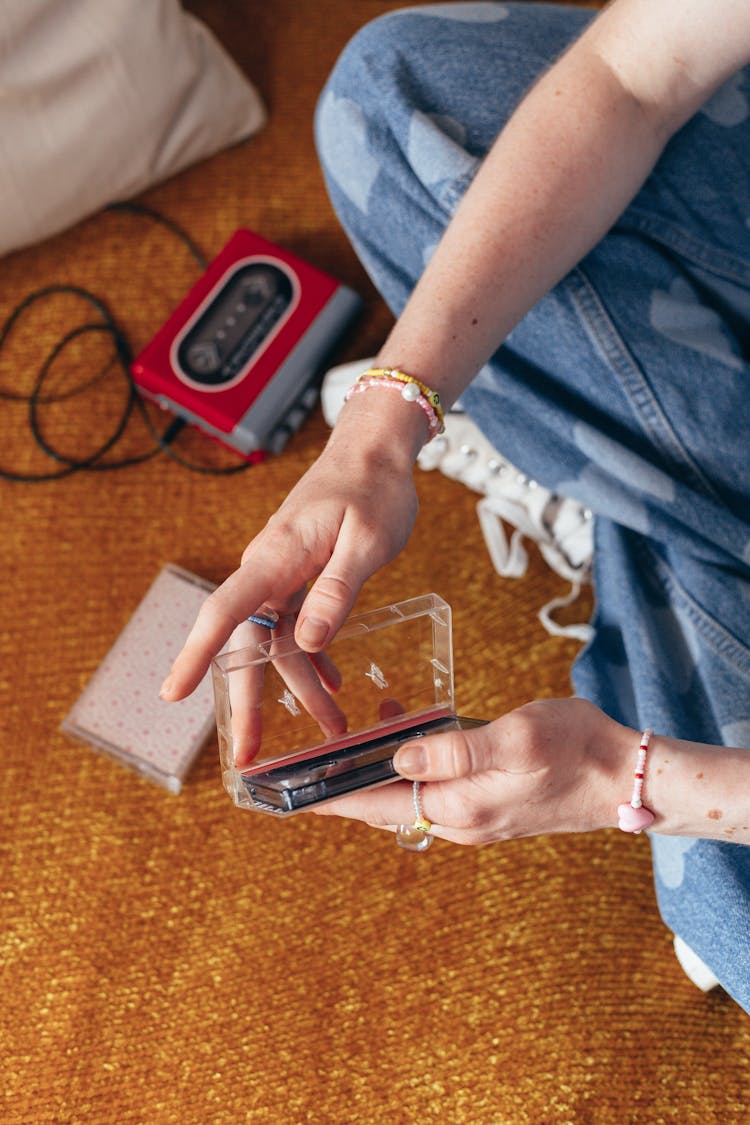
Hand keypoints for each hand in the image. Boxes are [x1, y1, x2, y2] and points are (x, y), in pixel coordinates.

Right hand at [160, 395, 423, 702]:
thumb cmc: (373, 488)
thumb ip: (338, 590)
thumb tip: (307, 642)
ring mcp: (283, 574)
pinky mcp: (300, 576)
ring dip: (300, 686)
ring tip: (331, 727)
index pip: (225, 610)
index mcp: (276, 557)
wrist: (374, 451)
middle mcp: (269, 568)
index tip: (172, 693)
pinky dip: (312, 658)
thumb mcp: (367, 541)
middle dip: (249, 701)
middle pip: (247, 643)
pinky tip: (331, 683)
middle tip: (249, 756)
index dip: (196, 654)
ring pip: (279, 642)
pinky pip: (296, 626)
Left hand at [314, 698, 635, 843]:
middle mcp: (460, 820)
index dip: (329, 800)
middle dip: (340, 789)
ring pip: (408, 795)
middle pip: (382, 806)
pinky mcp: (489, 803)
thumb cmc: (577, 750)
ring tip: (346, 739)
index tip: (285, 798)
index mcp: (460, 808)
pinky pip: (435, 787)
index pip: (375, 806)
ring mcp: (475, 815)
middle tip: (298, 772)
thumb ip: (455, 750)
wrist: (628, 778)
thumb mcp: (515, 738)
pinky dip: (412, 764)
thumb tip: (398, 756)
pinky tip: (410, 729)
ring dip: (376, 771)